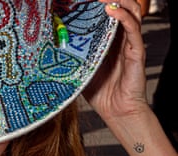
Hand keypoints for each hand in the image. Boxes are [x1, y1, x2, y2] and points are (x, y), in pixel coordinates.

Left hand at [83, 0, 147, 123]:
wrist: (117, 113)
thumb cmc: (101, 95)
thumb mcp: (81, 71)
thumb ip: (72, 59)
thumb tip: (50, 51)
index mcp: (109, 41)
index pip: (106, 14)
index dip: (97, 3)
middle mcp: (121, 39)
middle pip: (121, 6)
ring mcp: (130, 43)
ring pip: (131, 11)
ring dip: (117, 0)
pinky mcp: (137, 51)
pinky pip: (133, 28)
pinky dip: (123, 16)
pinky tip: (111, 11)